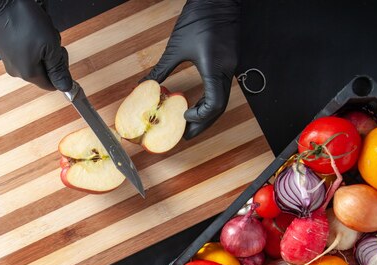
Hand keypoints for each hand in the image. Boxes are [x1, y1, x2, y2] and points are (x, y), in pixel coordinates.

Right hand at [0, 0, 72, 90]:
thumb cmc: (22, 20)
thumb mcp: (50, 45)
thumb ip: (58, 68)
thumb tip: (65, 86)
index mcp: (28, 74)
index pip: (52, 85)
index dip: (61, 71)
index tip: (61, 54)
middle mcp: (16, 71)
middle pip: (44, 72)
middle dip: (51, 57)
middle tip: (51, 39)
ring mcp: (9, 60)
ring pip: (36, 60)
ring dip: (43, 47)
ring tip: (39, 31)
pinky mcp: (5, 50)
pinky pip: (25, 52)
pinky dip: (32, 42)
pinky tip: (30, 29)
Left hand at [145, 0, 240, 138]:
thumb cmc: (198, 18)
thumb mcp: (176, 47)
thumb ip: (161, 69)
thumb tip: (145, 85)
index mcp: (214, 67)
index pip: (214, 104)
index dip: (199, 117)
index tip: (182, 117)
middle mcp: (227, 69)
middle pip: (220, 107)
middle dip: (203, 123)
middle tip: (186, 134)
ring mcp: (231, 66)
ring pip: (223, 99)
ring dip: (207, 114)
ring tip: (190, 123)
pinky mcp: (231, 61)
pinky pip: (223, 88)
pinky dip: (211, 100)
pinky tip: (198, 104)